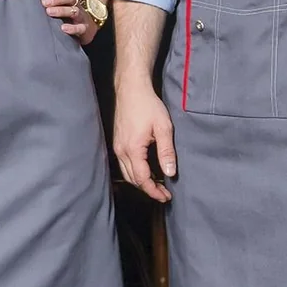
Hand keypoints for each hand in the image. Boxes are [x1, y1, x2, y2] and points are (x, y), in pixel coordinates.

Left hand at [42, 0, 95, 45]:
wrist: (85, 29)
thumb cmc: (63, 15)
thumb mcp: (55, 4)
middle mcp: (75, 3)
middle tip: (44, 2)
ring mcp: (80, 16)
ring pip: (74, 10)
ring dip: (62, 10)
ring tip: (49, 12)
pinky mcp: (84, 29)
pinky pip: (80, 28)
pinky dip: (73, 28)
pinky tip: (63, 28)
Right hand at [113, 80, 175, 202]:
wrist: (131, 89)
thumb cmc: (148, 105)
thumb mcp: (163, 127)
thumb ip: (166, 152)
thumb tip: (170, 173)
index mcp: (133, 149)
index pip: (142, 179)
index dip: (154, 191)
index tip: (166, 197)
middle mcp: (121, 151)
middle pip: (133, 180)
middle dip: (148, 189)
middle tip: (164, 194)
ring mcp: (117, 147)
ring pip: (127, 173)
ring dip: (141, 182)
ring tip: (157, 185)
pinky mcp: (117, 143)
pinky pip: (125, 164)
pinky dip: (135, 172)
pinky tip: (147, 171)